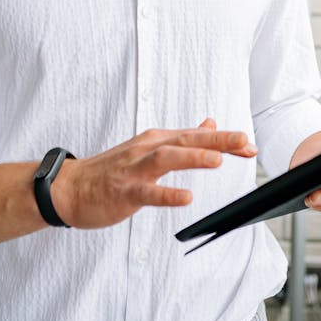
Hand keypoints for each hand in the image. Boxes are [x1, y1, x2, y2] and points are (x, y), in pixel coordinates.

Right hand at [52, 117, 256, 229]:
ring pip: (168, 159)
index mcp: (157, 140)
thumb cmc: (112, 170)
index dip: (224, 139)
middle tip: (244, 142)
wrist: (70, 187)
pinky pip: (148, 193)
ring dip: (194, 157)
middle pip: (187, 140)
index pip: (196, 135)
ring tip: (218, 160)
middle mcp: (148, 149)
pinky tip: (185, 197)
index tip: (249, 144)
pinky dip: (167, 194)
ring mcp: (135, 169)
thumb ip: (181, 138)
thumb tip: (210, 123)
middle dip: (217, 140)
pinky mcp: (125, 191)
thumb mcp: (149, 148)